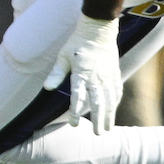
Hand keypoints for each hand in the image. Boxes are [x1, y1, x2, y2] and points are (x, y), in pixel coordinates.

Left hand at [44, 14, 121, 132]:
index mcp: (82, 74)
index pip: (78, 97)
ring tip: (106, 129)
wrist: (98, 30)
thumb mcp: (63, 56)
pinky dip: (115, 103)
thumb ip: (56, 73)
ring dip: (108, 115)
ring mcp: (108, 76)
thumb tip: (46, 87)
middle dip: (98, 120)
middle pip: (98, 103)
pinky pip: (117, 91)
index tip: (73, 123)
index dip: (76, 111)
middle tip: (97, 134)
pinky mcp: (115, 73)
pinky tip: (113, 111)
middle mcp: (96, 77)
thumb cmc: (77, 43)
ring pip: (109, 100)